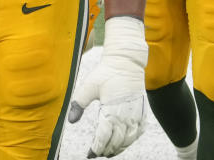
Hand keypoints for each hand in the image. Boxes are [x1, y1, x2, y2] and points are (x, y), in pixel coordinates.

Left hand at [68, 16, 147, 156]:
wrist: (126, 62)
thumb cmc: (106, 73)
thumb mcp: (88, 86)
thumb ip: (79, 104)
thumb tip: (71, 121)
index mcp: (111, 111)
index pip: (103, 138)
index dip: (96, 148)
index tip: (90, 154)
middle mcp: (125, 116)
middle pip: (116, 142)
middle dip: (106, 150)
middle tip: (98, 153)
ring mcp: (136, 116)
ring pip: (128, 140)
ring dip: (118, 148)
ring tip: (109, 151)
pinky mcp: (142, 113)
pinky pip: (138, 133)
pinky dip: (130, 140)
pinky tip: (124, 142)